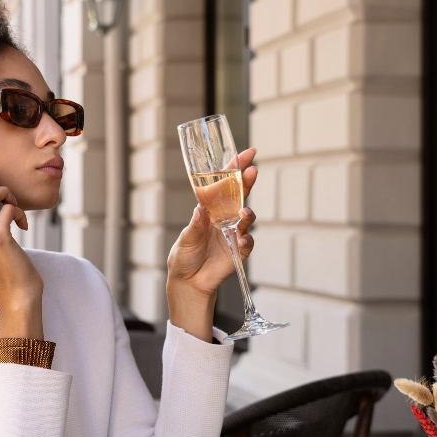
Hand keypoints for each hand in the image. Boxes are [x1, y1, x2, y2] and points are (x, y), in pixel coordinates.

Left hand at [166, 149, 256, 341]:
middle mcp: (224, 218)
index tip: (245, 154)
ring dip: (248, 213)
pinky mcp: (239, 250)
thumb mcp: (185, 240)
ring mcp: (233, 233)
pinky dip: (247, 240)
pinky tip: (242, 240)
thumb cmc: (183, 257)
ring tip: (245, 213)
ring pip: (246, 217)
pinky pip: (248, 242)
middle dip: (247, 182)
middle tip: (252, 170)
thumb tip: (200, 212)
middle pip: (240, 195)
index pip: (224, 185)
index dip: (234, 169)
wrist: (189, 282)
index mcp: (209, 210)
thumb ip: (194, 227)